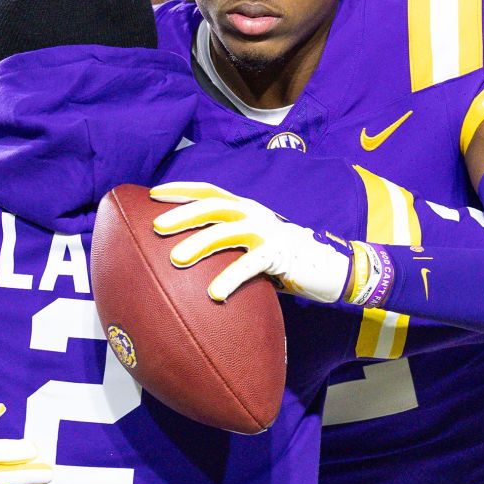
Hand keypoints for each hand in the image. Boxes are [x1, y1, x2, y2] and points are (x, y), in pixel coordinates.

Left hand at [151, 182, 372, 303]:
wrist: (329, 268)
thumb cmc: (282, 260)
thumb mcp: (251, 246)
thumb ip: (226, 247)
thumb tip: (185, 261)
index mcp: (245, 209)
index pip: (209, 191)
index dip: (182, 189)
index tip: (153, 194)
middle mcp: (254, 214)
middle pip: (214, 206)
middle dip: (184, 213)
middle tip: (157, 225)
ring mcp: (268, 232)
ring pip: (228, 230)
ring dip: (200, 243)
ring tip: (176, 259)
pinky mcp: (280, 254)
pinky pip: (251, 265)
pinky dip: (231, 277)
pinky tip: (214, 293)